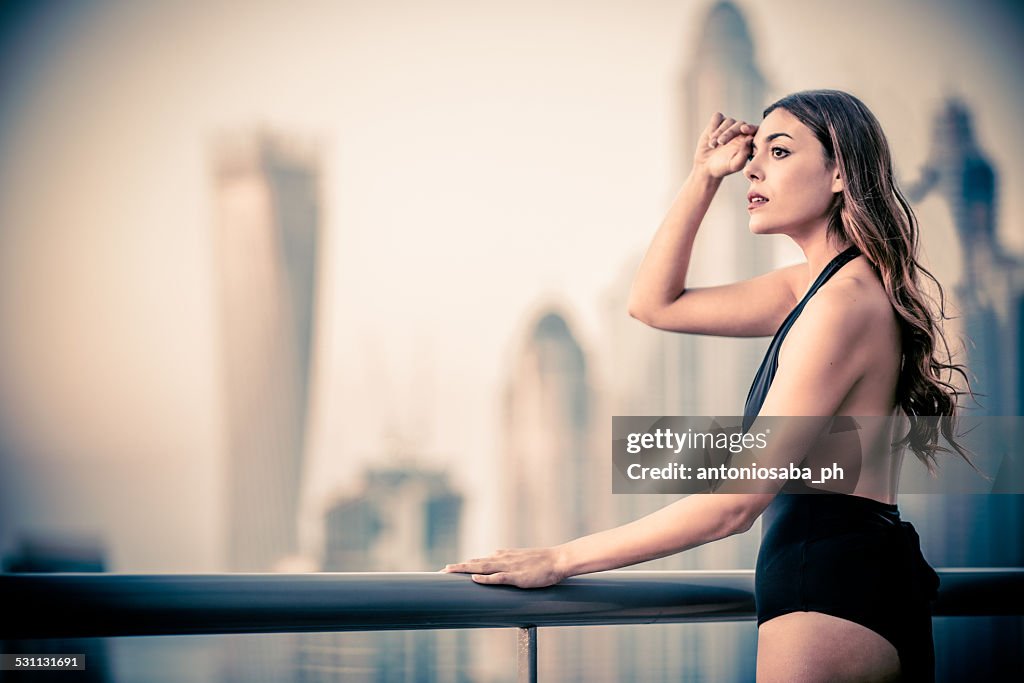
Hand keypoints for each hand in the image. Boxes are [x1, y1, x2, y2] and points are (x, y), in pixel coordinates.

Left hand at [440, 547, 566, 587]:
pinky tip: (475, 579)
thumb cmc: (541, 563)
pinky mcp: (517, 576)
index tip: (448, 569)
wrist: (557, 560)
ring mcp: (509, 567)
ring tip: (450, 571)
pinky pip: (498, 578)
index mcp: (502, 556)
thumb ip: (506, 562)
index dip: (463, 565)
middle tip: (441, 571)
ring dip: (465, 569)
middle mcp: (502, 559)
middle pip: (475, 563)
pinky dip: (486, 578)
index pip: (478, 560)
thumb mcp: (520, 560)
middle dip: (457, 568)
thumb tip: (494, 566)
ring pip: (482, 567)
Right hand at [693, 112, 756, 178]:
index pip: (754, 129)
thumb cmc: (723, 168)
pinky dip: (713, 125)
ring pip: (727, 121)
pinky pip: (717, 117)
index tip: (744, 129)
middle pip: (739, 124)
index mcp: (747, 141)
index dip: (751, 127)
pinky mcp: (717, 124)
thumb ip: (745, 153)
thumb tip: (750, 138)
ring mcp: (728, 126)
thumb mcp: (735, 165)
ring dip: (718, 133)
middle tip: (721, 142)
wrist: (705, 167)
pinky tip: (710, 136)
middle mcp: (739, 131)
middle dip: (729, 132)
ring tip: (713, 145)